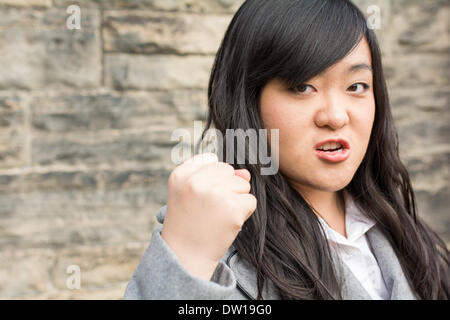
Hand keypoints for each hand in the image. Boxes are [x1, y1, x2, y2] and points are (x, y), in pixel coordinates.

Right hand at [161, 153, 256, 279]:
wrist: (186, 256)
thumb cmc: (190, 222)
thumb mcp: (192, 193)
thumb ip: (216, 175)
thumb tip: (246, 173)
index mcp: (181, 174)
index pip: (212, 161)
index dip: (211, 181)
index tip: (199, 198)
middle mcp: (196, 180)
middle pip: (229, 172)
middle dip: (225, 189)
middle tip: (208, 209)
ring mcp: (215, 193)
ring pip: (243, 185)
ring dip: (235, 201)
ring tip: (217, 216)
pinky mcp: (232, 208)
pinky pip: (250, 201)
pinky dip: (243, 213)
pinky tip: (226, 223)